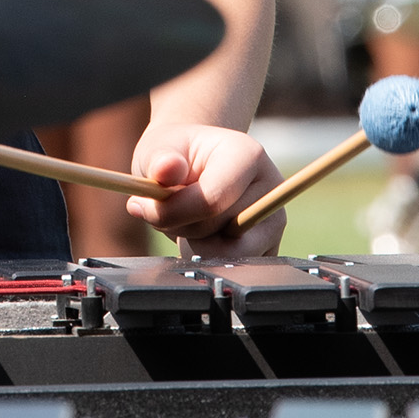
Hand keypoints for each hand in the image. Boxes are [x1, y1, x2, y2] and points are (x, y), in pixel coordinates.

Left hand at [127, 120, 284, 257]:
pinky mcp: (269, 248)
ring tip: (188, 221)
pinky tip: (202, 235)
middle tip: (169, 209)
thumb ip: (159, 161)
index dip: (173, 212)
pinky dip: (208, 257)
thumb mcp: (157, 150)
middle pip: (217, 231)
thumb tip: (166, 169)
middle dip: (181, 226)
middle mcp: (270, 190)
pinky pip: (233, 267)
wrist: (191, 165)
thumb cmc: (175, 156)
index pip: (212, 201)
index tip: (146, 206)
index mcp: (249, 156)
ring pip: (226, 255)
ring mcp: (273, 222)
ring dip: (195, 245)